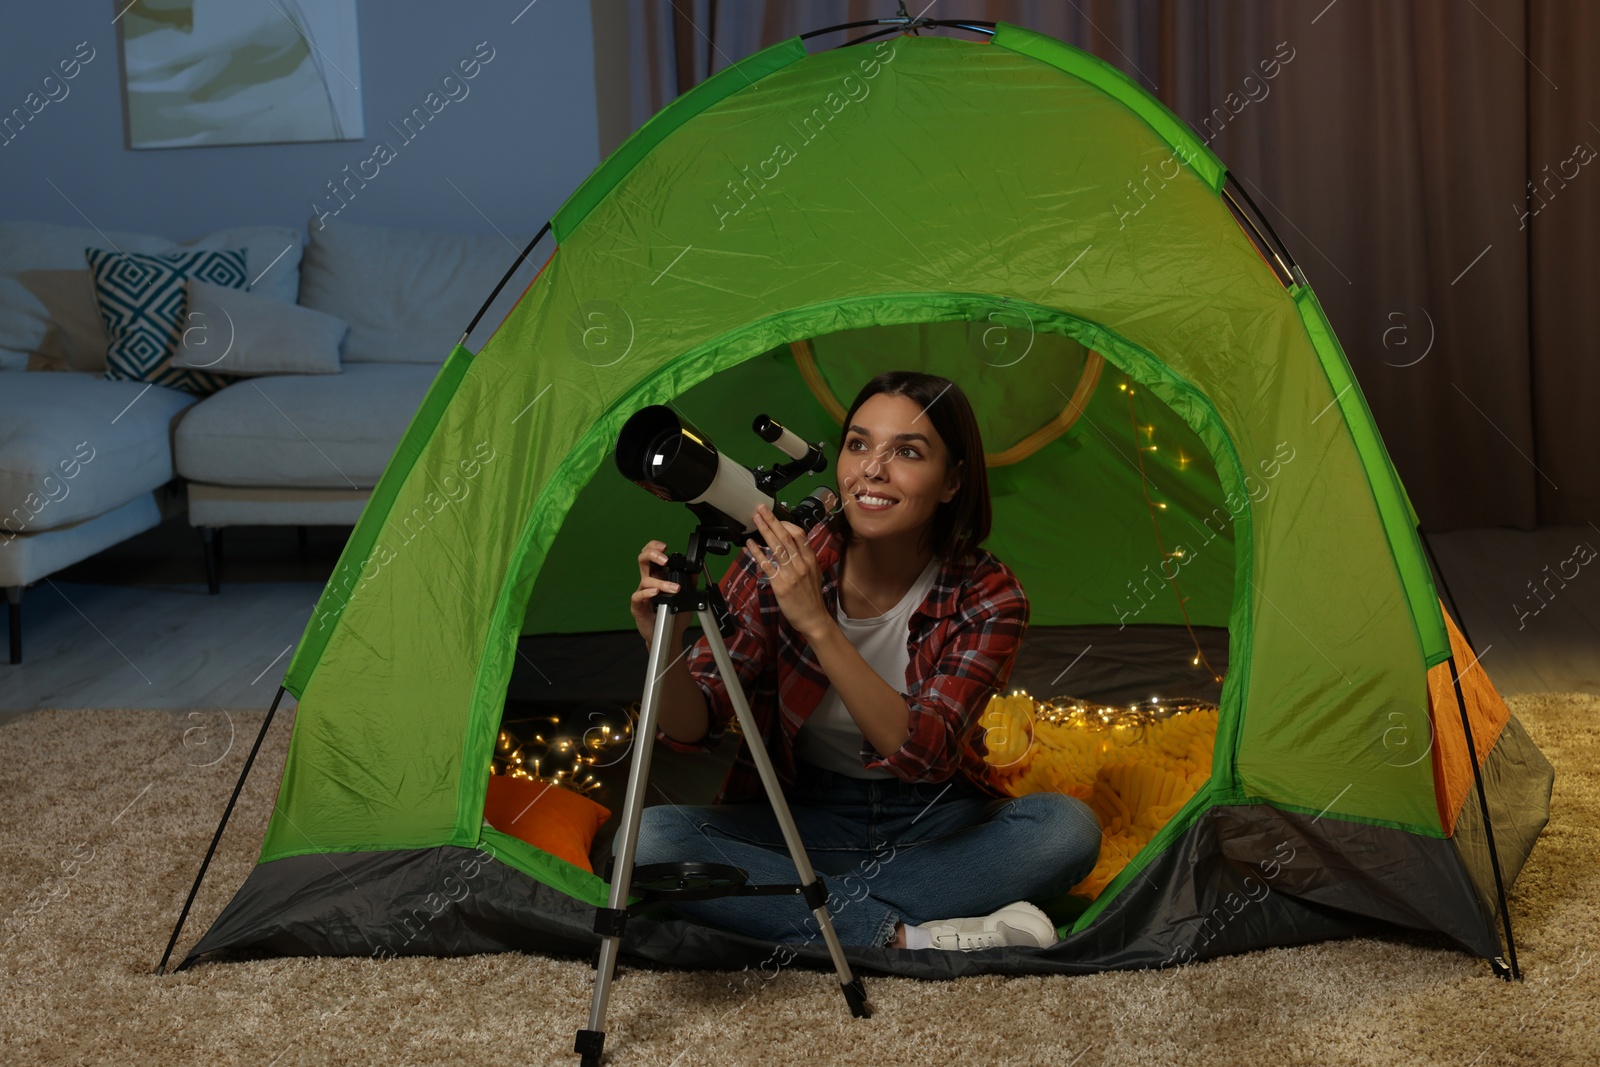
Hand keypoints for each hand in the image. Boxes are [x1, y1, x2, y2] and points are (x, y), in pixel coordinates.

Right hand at [631, 540, 690, 643]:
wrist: (670, 635)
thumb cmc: (675, 615)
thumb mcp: (687, 596)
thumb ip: (690, 582)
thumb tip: (696, 569)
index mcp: (658, 576)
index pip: (652, 555)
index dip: (654, 547)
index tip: (665, 546)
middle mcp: (649, 582)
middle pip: (643, 560)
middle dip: (652, 554)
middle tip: (665, 559)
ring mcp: (642, 594)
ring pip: (645, 580)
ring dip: (661, 582)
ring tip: (674, 588)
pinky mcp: (638, 607)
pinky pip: (638, 596)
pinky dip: (647, 593)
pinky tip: (655, 593)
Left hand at [748, 504, 830, 640]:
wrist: (813, 618)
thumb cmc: (811, 596)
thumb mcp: (814, 573)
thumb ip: (804, 558)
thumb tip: (792, 545)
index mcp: (811, 559)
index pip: (799, 535)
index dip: (786, 523)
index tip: (776, 515)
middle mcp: (801, 564)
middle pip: (786, 537)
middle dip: (772, 520)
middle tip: (761, 508)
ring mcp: (791, 574)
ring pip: (777, 547)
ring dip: (764, 531)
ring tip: (755, 519)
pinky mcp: (780, 584)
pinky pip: (767, 565)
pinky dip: (758, 553)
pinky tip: (750, 544)